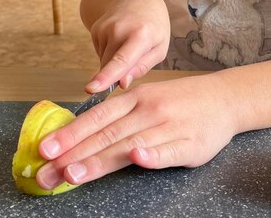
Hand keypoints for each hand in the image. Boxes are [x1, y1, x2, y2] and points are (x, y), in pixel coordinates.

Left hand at [35, 75, 237, 189]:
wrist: (225, 98)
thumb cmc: (181, 101)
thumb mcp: (149, 97)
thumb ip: (121, 114)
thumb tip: (82, 133)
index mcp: (138, 98)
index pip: (99, 117)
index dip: (71, 133)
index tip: (45, 149)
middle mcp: (151, 111)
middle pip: (108, 134)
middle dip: (74, 154)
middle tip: (47, 172)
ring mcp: (171, 128)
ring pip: (131, 145)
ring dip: (101, 160)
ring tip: (74, 173)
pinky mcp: (191, 145)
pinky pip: (169, 152)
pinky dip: (153, 156)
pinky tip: (137, 159)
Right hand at [85, 0, 169, 92]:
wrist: (140, 2)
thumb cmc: (154, 28)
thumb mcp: (159, 49)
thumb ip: (141, 68)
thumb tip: (122, 84)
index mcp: (141, 35)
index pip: (122, 60)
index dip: (107, 76)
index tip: (92, 88)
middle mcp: (119, 29)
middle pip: (110, 65)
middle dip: (118, 73)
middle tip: (135, 57)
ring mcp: (105, 27)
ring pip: (104, 61)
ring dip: (115, 62)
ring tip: (129, 44)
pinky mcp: (96, 28)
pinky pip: (100, 53)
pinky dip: (110, 53)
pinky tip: (120, 40)